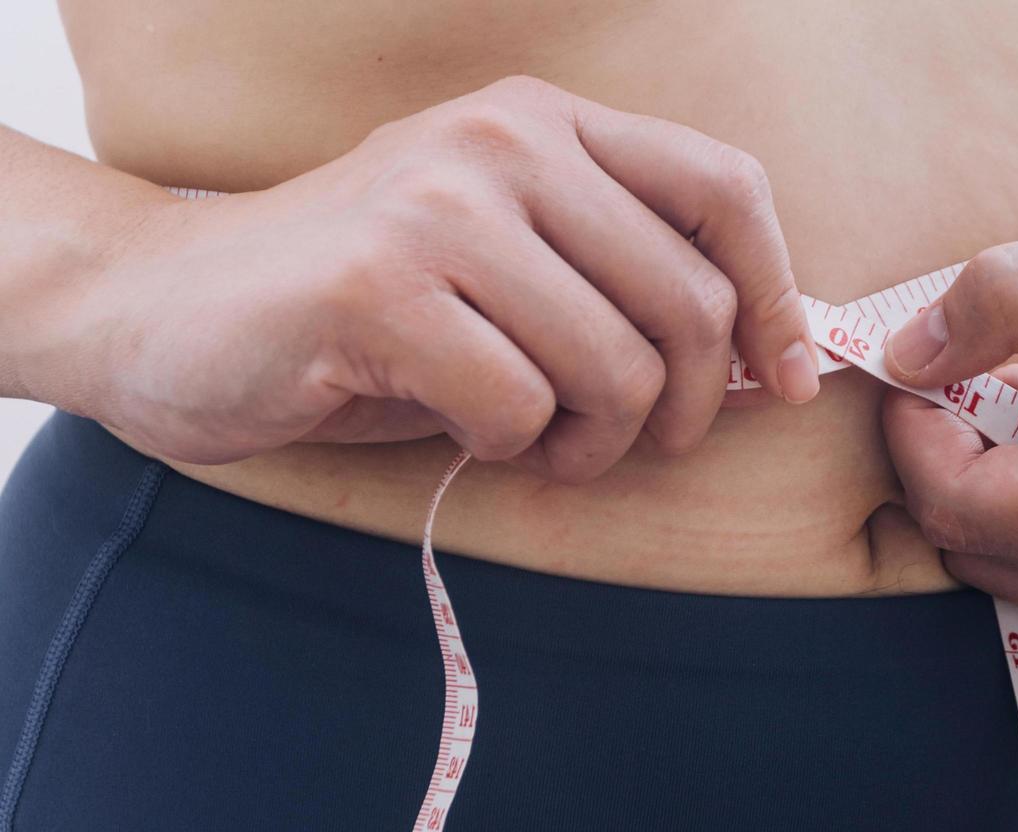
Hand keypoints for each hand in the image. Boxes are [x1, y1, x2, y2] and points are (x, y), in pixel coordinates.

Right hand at [50, 75, 817, 480]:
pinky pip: (520, 408)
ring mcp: (439, 206)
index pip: (726, 188)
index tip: (781, 384)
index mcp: (546, 122)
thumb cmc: (366, 308)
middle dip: (676, 409)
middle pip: (686, 303)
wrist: (160, 309)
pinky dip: (506, 446)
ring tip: (535, 441)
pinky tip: (455, 425)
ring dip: (590, 442)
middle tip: (614, 443)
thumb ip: (629, 286)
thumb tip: (774, 364)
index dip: (775, 298)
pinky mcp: (379, 287)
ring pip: (614, 367)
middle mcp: (502, 142)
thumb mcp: (515, 267)